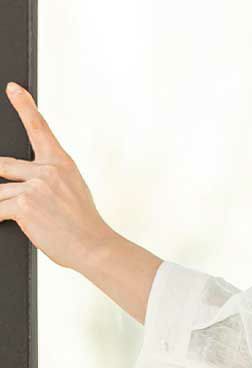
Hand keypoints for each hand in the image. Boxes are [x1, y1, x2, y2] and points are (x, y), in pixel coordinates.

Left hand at [0, 81, 118, 269]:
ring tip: (31, 221)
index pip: (40, 128)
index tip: (13, 89)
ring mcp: (35, 186)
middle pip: (4, 166)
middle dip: (5, 185)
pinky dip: (1, 216)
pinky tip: (13, 221)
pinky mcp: (23, 204)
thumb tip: (23, 183)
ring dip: (6, 208)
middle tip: (25, 200)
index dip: (24, 106)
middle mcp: (48, 170)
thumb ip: (48, 180)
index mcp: (62, 164)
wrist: (94, 247)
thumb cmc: (84, 226)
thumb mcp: (73, 192)